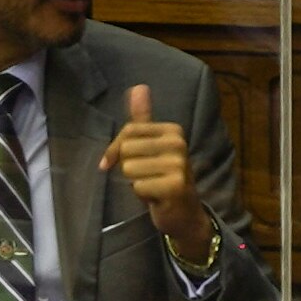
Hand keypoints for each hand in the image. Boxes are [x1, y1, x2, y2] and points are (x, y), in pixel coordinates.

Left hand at [99, 86, 214, 264]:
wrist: (184, 214)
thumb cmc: (162, 179)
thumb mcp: (151, 146)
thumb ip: (142, 119)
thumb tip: (138, 87)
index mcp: (173, 131)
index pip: (127, 132)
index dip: (116, 150)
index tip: (118, 162)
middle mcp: (178, 144)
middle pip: (126, 150)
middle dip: (128, 168)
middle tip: (145, 177)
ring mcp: (178, 165)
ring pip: (129, 169)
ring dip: (135, 182)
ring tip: (152, 186)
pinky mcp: (175, 186)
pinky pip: (138, 186)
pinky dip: (143, 196)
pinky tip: (157, 197)